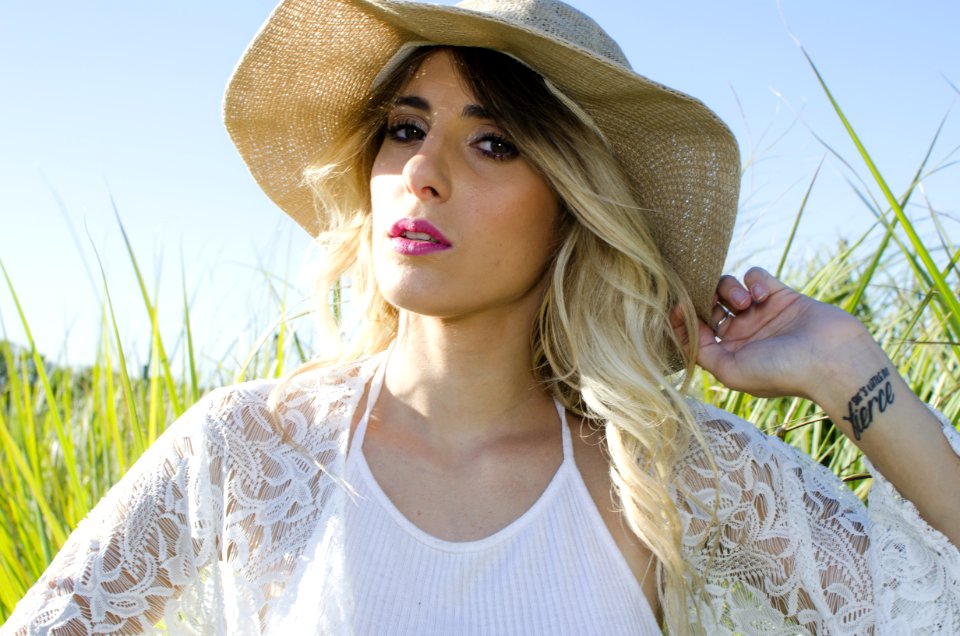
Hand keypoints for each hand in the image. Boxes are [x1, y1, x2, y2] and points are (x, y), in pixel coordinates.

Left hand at [675, 267, 875, 400]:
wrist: (832, 360)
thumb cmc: (781, 372)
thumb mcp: (731, 371)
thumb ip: (702, 352)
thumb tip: (681, 327)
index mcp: (728, 353)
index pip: (694, 331)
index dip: (682, 318)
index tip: (675, 305)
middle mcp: (742, 334)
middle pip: (707, 305)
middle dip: (704, 299)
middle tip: (712, 301)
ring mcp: (761, 313)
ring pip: (727, 287)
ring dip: (728, 288)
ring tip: (745, 302)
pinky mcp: (781, 295)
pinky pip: (755, 276)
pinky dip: (754, 281)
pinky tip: (764, 296)